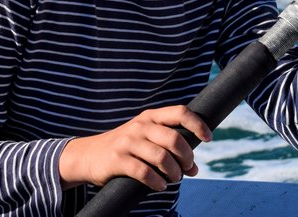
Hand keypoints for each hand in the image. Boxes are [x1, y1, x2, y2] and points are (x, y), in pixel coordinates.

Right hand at [58, 105, 211, 190]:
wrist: (89, 155)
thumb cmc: (126, 148)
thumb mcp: (145, 138)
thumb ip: (168, 146)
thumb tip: (194, 167)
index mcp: (150, 117)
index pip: (180, 112)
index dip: (198, 124)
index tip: (209, 138)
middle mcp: (140, 125)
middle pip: (174, 139)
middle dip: (186, 157)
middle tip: (188, 169)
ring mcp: (128, 141)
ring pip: (161, 157)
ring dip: (173, 172)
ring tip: (174, 179)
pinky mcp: (117, 160)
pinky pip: (144, 172)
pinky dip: (157, 182)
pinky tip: (160, 186)